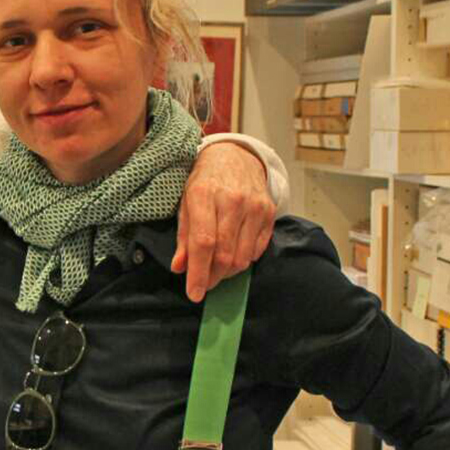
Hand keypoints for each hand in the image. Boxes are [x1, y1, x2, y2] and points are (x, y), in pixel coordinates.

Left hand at [172, 142, 275, 301]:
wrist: (235, 156)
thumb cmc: (205, 180)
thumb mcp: (185, 202)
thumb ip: (183, 236)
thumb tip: (180, 268)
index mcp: (204, 195)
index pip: (203, 243)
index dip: (198, 273)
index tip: (194, 293)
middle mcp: (232, 201)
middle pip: (225, 254)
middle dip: (213, 277)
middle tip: (204, 284)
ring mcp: (254, 207)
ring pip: (243, 257)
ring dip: (228, 272)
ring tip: (217, 269)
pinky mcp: (269, 212)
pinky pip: (257, 250)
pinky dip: (244, 260)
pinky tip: (233, 254)